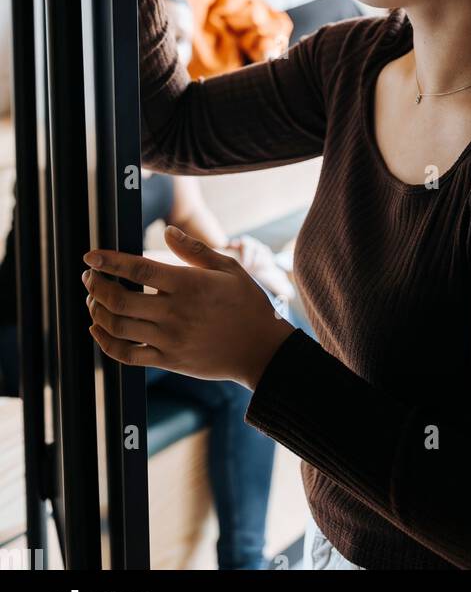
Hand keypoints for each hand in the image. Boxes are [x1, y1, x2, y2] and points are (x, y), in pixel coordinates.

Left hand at [83, 226, 294, 390]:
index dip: (110, 262)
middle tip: (90, 277)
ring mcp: (169, 339)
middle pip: (120, 300)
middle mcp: (174, 313)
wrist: (260, 350)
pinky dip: (105, 342)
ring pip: (118, 327)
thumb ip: (195, 250)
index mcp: (189, 285)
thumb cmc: (247, 304)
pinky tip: (99, 329)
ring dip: (97, 311)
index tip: (91, 256)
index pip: (139, 270)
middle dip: (96, 286)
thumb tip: (168, 231)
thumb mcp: (229, 269)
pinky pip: (126, 355)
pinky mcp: (168, 360)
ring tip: (93, 300)